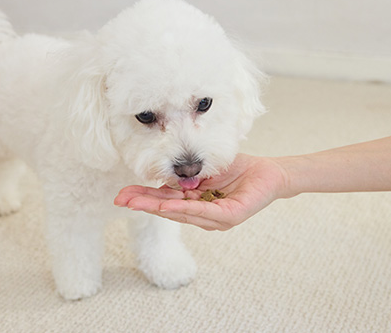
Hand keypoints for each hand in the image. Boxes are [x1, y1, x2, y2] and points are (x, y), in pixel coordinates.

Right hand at [114, 154, 288, 230]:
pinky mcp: (229, 216)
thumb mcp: (206, 170)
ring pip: (181, 212)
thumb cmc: (238, 170)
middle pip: (168, 210)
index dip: (144, 198)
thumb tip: (165, 178)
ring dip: (157, 207)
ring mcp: (215, 219)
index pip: (166, 202)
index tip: (123, 194)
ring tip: (135, 203)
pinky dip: (184, 208)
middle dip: (143, 204)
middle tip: (120, 201)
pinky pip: (203, 212)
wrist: (269, 173)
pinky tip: (167, 206)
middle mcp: (203, 216)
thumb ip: (186, 178)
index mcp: (196, 204)